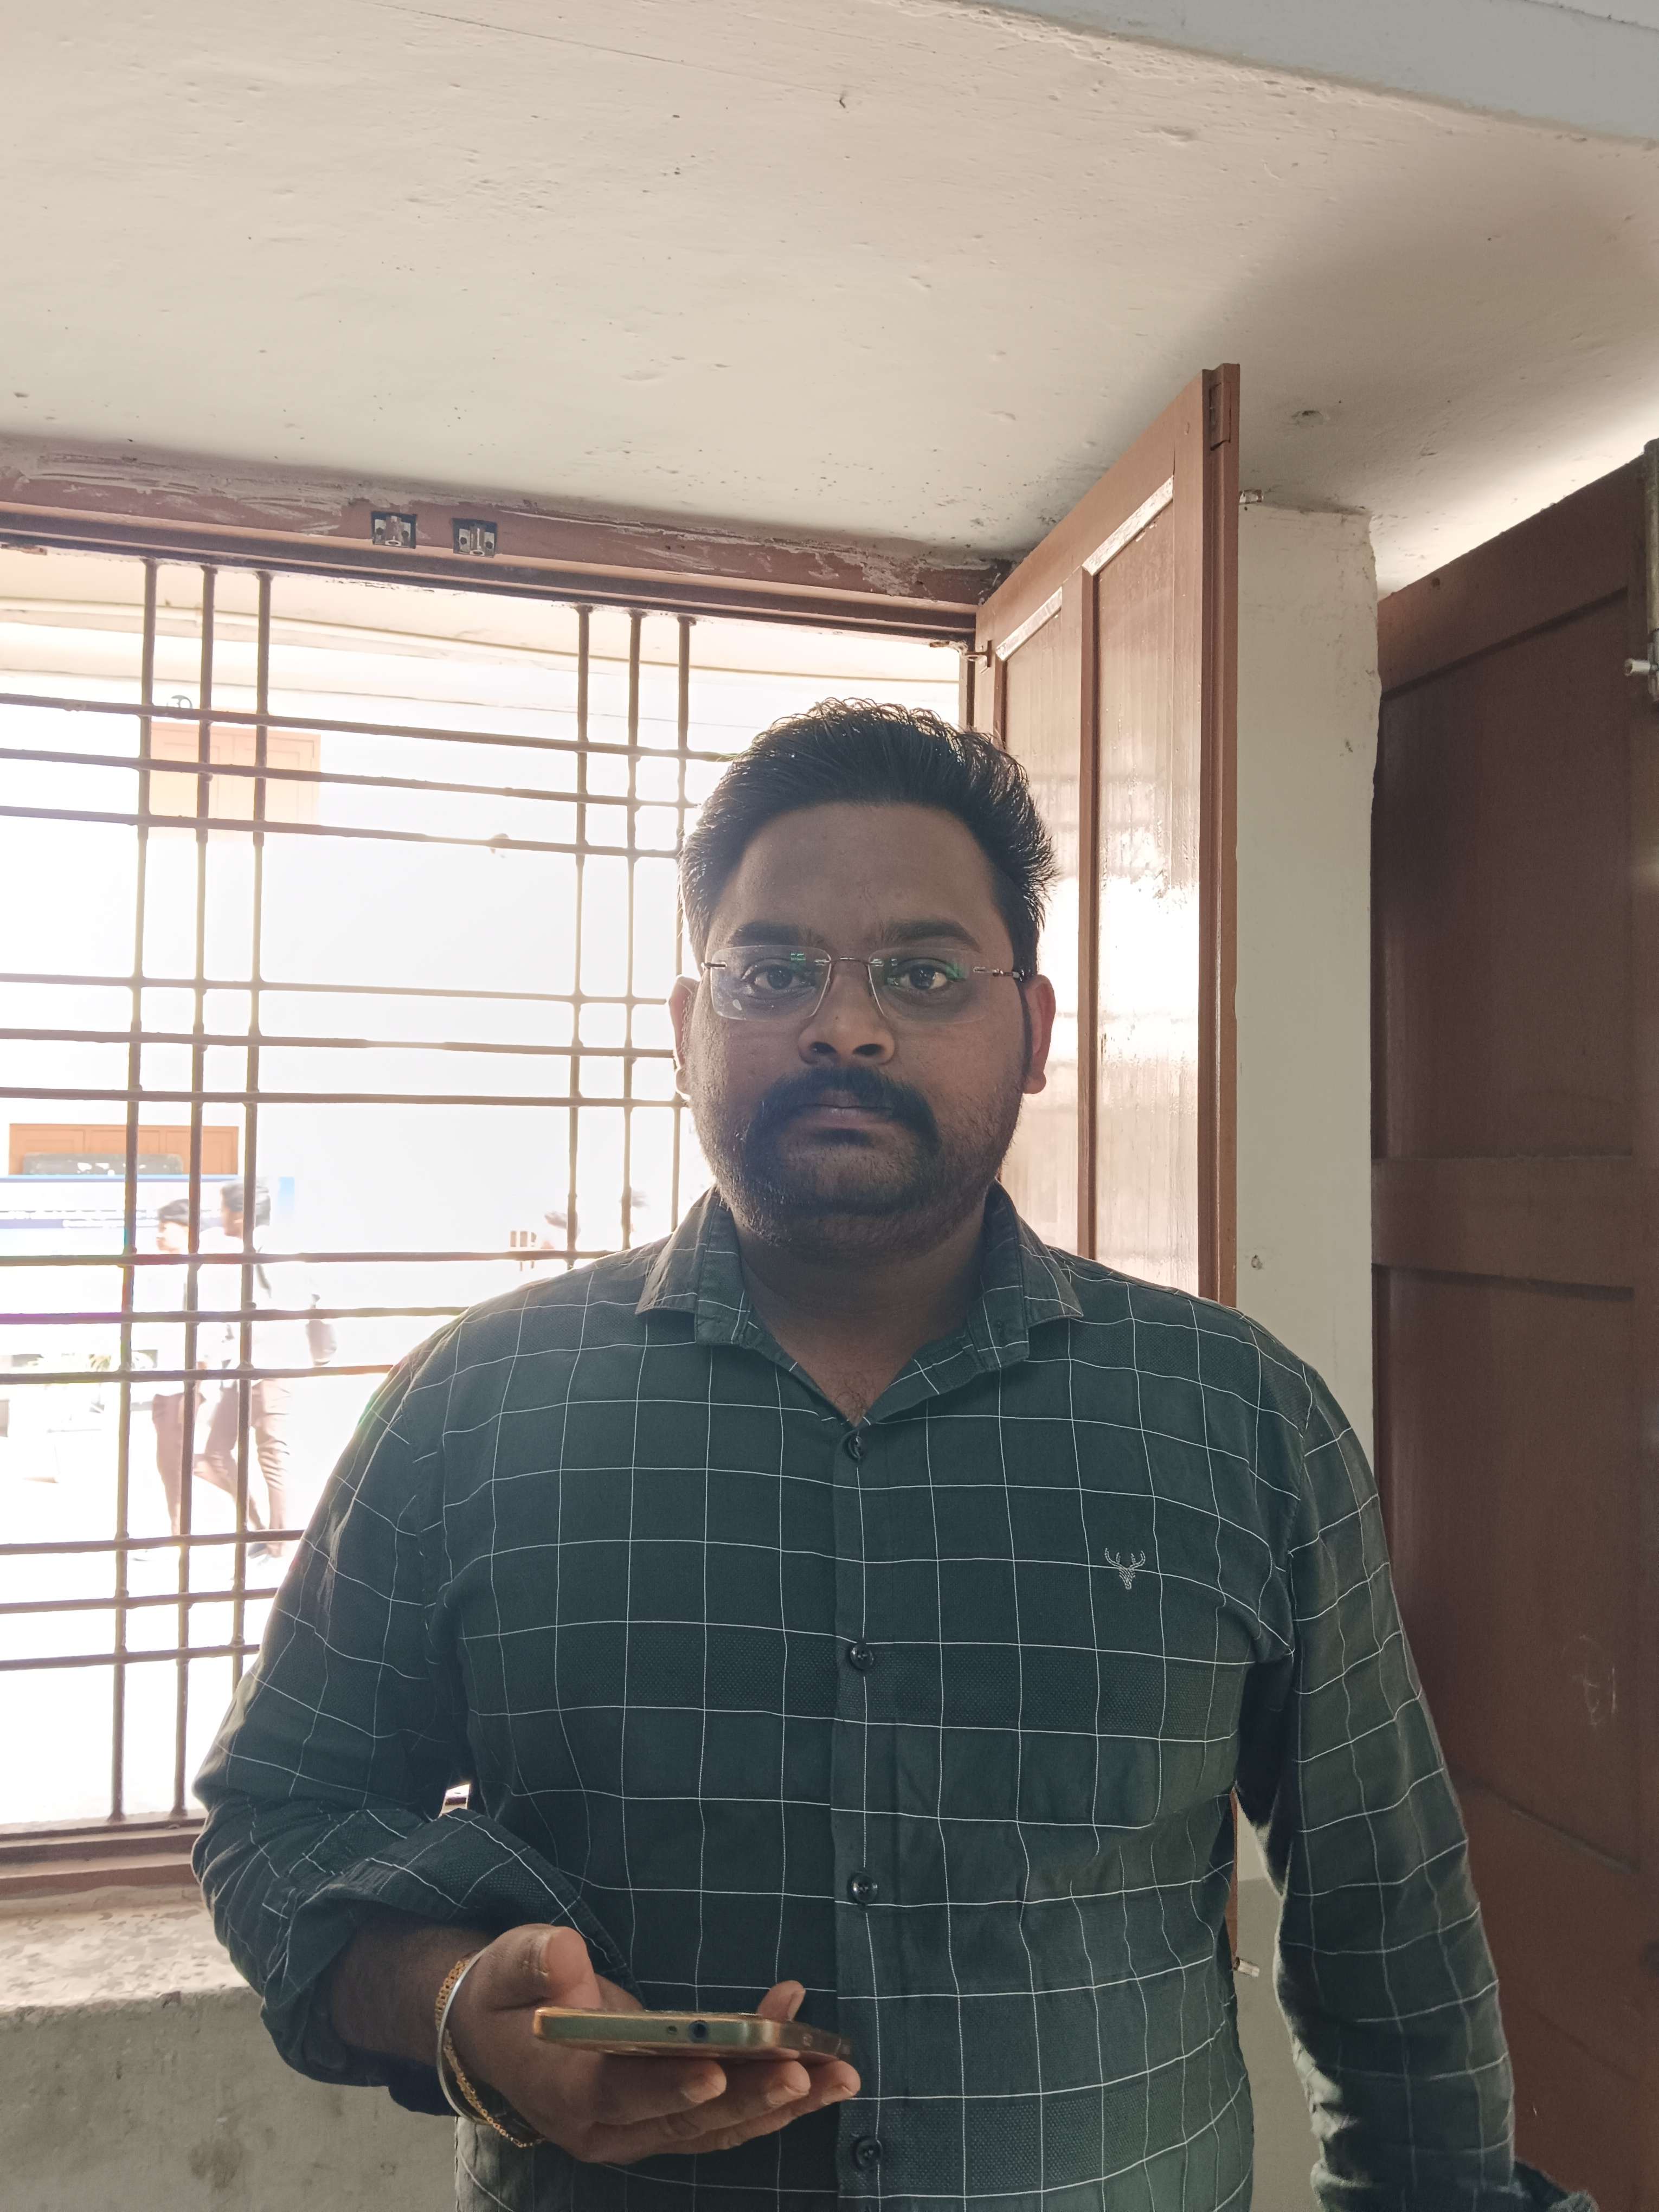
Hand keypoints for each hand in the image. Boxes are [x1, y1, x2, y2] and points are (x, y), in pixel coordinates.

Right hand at [446, 1924, 859, 2164]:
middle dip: (754, 2095)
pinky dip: (771, 2087)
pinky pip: (725, 2111)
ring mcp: (641, 2127)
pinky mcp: (666, 2113)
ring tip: (840, 2073)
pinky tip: (815, 2056)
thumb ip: (536, 1962)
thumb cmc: (506, 1990)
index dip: (669, 2086)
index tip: (717, 2071)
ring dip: (783, 2100)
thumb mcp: (508, 1963)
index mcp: (564, 2093)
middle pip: (688, 2119)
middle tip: (811, 2068)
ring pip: (719, 2124)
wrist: (498, 2030)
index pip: (622, 2095)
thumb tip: (566, 1954)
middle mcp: (608, 2127)